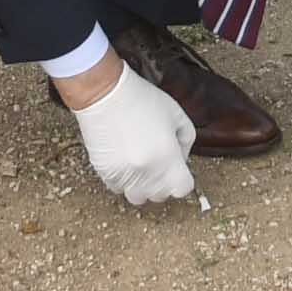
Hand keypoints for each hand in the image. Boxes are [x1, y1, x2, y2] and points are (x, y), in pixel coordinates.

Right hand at [69, 62, 196, 205]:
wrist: (105, 94)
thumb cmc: (141, 100)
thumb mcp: (176, 114)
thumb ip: (186, 140)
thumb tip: (182, 158)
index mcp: (168, 159)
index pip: (183, 189)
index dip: (182, 178)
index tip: (177, 168)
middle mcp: (147, 173)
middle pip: (161, 195)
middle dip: (163, 182)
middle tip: (158, 161)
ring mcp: (124, 176)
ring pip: (138, 196)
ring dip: (142, 186)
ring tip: (140, 164)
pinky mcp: (105, 173)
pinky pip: (118, 188)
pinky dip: (123, 180)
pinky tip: (123, 160)